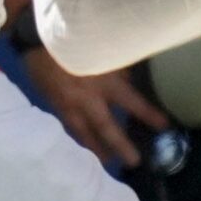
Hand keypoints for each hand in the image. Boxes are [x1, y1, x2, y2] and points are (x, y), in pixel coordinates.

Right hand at [22, 44, 171, 167]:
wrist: (36, 38)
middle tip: (133, 162)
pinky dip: (78, 136)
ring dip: (96, 148)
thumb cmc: (75, 39)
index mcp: (103, 82)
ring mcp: (68, 105)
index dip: (148, 115)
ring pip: (84, 133)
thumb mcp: (102, 49)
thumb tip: (130, 82)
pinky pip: (69, 126)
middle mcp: (86, 99)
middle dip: (120, 146)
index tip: (165, 126)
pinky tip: (83, 142)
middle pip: (106, 128)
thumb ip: (118, 68)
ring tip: (106, 162)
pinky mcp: (54, 105)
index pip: (131, 102)